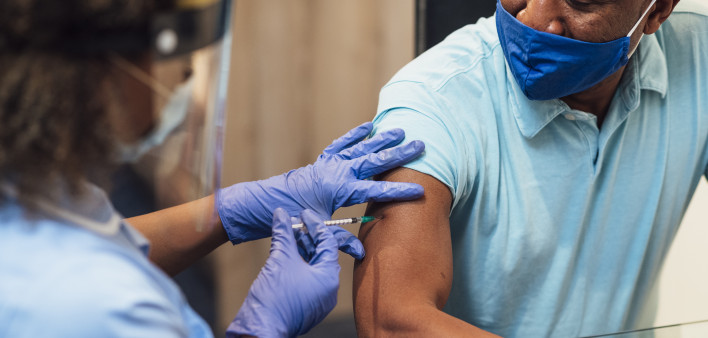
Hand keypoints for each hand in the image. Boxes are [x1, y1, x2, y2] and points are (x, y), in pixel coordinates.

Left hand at [217, 122, 424, 257]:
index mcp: (339, 189)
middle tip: (421, 145)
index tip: (421, 190)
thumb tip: (361, 252)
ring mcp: (329, 164)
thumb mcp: (317, 230)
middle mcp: (337, 172)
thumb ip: (339, 240)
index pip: (376, 190)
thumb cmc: (292, 218)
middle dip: (399, 154)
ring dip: (381, 140)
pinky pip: (341, 144)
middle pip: (374, 161)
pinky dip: (354, 135)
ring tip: (400, 131)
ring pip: (360, 149)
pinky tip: (367, 126)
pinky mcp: (322, 161)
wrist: (267, 203)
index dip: (399, 191)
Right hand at [227, 209, 339, 337]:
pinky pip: (306, 278)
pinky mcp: (306, 304)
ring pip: (312, 266)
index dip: (315, 224)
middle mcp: (328, 289)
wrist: (260, 329)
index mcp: (328, 277)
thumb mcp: (280, 258)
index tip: (303, 213)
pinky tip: (284, 253)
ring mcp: (317, 298)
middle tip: (293, 221)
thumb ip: (284, 233)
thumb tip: (282, 214)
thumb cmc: (274, 297)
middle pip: (321, 254)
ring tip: (286, 235)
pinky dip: (297, 263)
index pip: (328, 242)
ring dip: (300, 249)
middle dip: (307, 236)